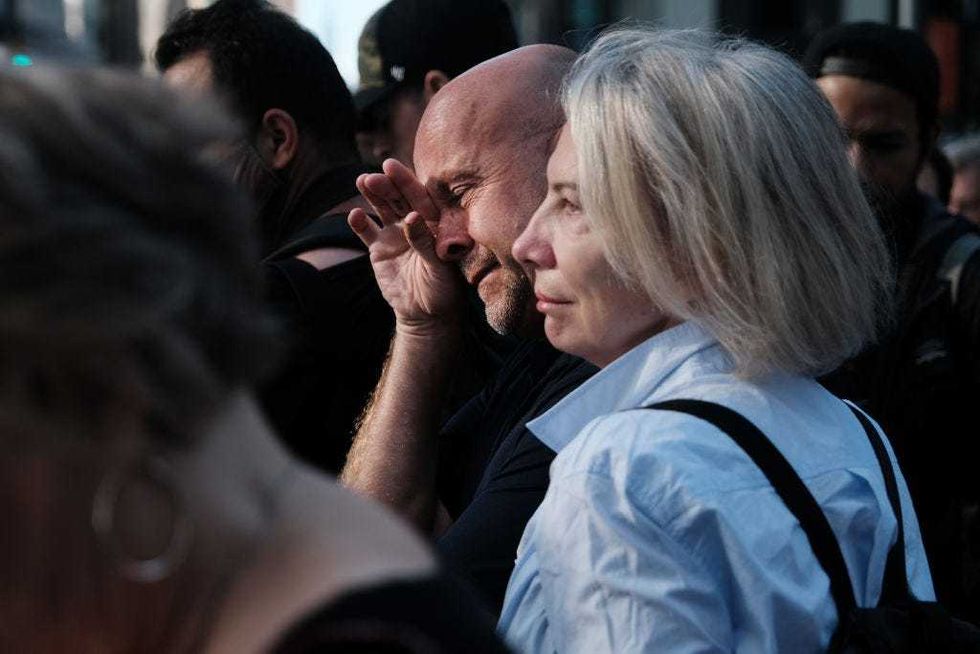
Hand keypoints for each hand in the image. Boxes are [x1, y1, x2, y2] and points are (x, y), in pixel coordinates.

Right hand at [349, 159, 462, 331]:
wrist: (426, 314)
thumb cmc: (442, 289)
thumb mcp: (439, 266)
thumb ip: (425, 241)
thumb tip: (412, 215)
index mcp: (434, 222)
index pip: (419, 196)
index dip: (406, 181)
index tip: (392, 167)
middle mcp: (413, 223)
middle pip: (398, 199)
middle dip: (386, 185)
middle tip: (373, 176)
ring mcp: (395, 234)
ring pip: (382, 209)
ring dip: (372, 195)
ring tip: (361, 181)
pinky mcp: (379, 248)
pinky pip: (367, 233)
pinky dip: (360, 224)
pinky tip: (354, 215)